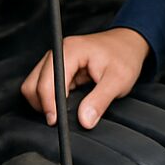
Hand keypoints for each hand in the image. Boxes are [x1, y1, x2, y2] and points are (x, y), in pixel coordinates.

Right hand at [20, 27, 150, 128]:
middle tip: (59, 120)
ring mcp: (56, 59)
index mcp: (70, 50)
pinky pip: (43, 85)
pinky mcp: (58, 67)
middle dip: (44, 104)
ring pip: (34, 85)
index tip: (55, 121)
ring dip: (44, 101)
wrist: (129, 43)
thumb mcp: (118, 80)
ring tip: (62, 112)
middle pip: (34, 83)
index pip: (47, 81)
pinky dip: (49, 97)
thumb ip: (99, 101)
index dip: (49, 104)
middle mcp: (59, 52)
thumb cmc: (125, 56)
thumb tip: (84, 120)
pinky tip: (64, 103)